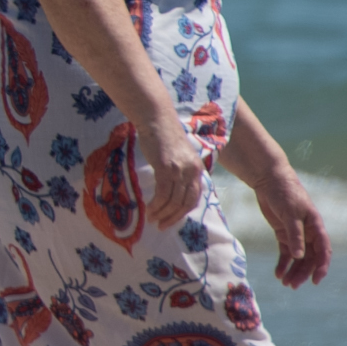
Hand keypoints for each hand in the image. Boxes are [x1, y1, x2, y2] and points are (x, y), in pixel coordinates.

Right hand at [139, 115, 208, 230]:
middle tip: (160, 226)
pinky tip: (149, 208)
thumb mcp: (178, 156)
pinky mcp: (167, 168)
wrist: (157, 119)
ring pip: (173, 200)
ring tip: (151, 218)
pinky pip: (163, 193)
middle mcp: (192, 171)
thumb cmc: (163, 136)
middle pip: (185, 202)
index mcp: (197, 169)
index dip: (183, 212)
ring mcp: (180, 170)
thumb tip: (172, 189)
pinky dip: (156, 204)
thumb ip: (179, 171)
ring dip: (162, 213)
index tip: (171, 220)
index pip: (194, 198)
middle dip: (172, 217)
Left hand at [238, 164, 334, 286]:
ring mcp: (296, 233)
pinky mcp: (283, 233)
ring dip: (293, 271)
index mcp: (315, 226)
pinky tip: (278, 274)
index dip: (322, 266)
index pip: (323, 250)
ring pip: (298, 258)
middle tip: (293, 286)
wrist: (269, 179)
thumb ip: (295, 235)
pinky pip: (286, 252)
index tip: (316, 280)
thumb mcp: (289, 213)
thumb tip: (299, 256)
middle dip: (303, 273)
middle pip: (309, 258)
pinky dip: (283, 263)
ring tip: (285, 283)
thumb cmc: (283, 192)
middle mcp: (308, 232)